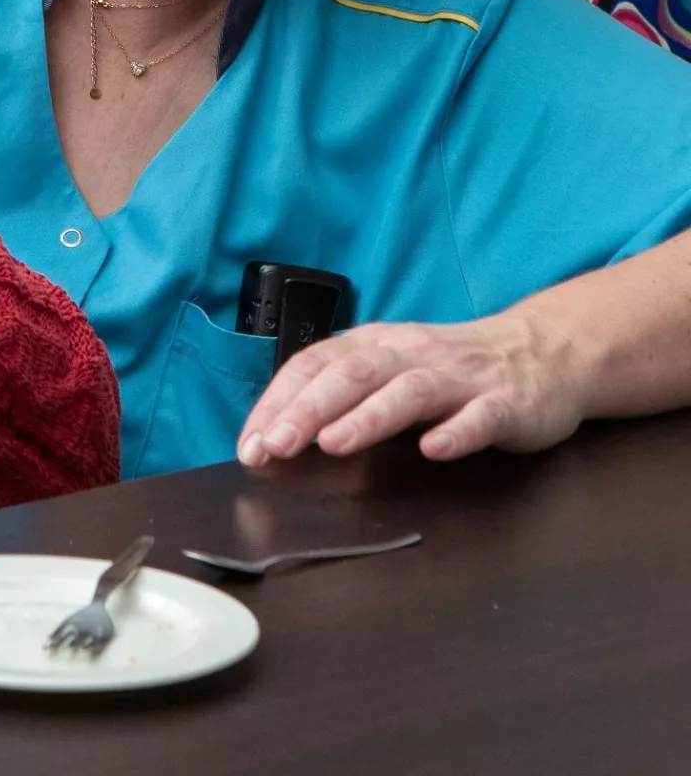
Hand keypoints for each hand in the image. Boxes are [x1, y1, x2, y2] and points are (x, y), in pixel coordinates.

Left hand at [237, 309, 587, 466]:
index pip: (314, 365)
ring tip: (334, 443)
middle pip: (352, 375)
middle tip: (276, 446)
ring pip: (408, 392)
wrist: (543, 353)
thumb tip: (278, 434)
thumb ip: (342, 395)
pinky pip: (480, 416)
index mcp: (375, 344)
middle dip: (308, 410)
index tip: (251, 442)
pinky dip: (456, 432)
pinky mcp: (507, 402)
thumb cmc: (451, 371)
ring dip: (368, 418)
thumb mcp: (388, 371)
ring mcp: (461, 378)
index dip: (279, 402)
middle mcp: (411, 354)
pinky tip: (434, 449)